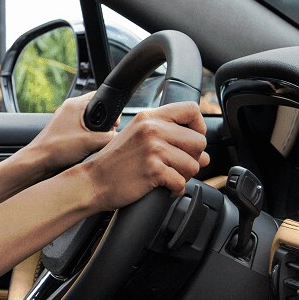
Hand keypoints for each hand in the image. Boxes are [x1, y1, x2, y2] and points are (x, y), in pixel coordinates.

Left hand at [15, 93, 113, 180]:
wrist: (38, 161)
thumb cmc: (56, 148)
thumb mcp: (89, 142)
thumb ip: (108, 137)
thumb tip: (118, 137)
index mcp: (74, 105)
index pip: (99, 96)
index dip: (111, 108)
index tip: (115, 122)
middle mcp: (69, 109)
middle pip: (96, 110)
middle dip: (104, 123)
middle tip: (106, 134)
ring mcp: (66, 120)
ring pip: (89, 122)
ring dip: (95, 132)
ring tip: (94, 143)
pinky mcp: (64, 131)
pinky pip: (81, 130)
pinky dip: (87, 137)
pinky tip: (87, 147)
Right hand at [78, 102, 209, 210]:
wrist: (92, 182)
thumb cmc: (114, 163)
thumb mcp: (136, 136)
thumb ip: (167, 137)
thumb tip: (205, 156)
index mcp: (149, 117)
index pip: (191, 110)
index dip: (198, 127)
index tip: (189, 141)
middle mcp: (152, 129)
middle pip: (199, 141)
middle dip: (193, 158)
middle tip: (176, 165)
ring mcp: (153, 149)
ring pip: (194, 164)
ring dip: (184, 175)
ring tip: (167, 176)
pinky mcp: (154, 170)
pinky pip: (182, 182)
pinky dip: (176, 190)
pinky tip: (165, 188)